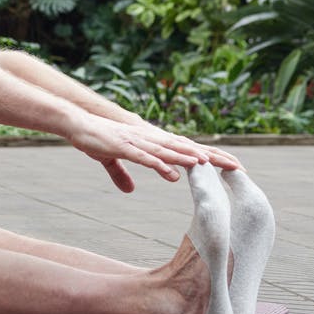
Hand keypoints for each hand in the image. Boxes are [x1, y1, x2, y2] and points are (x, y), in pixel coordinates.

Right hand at [68, 115, 241, 191]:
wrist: (77, 124)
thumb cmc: (95, 139)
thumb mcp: (111, 160)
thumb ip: (121, 174)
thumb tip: (130, 190)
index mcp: (152, 142)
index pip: (187, 149)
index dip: (209, 157)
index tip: (230, 165)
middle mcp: (151, 139)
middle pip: (187, 149)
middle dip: (211, 158)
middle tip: (236, 166)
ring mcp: (139, 142)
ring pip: (170, 152)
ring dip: (189, 159)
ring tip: (209, 166)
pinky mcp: (125, 147)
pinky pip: (146, 158)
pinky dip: (160, 165)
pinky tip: (173, 173)